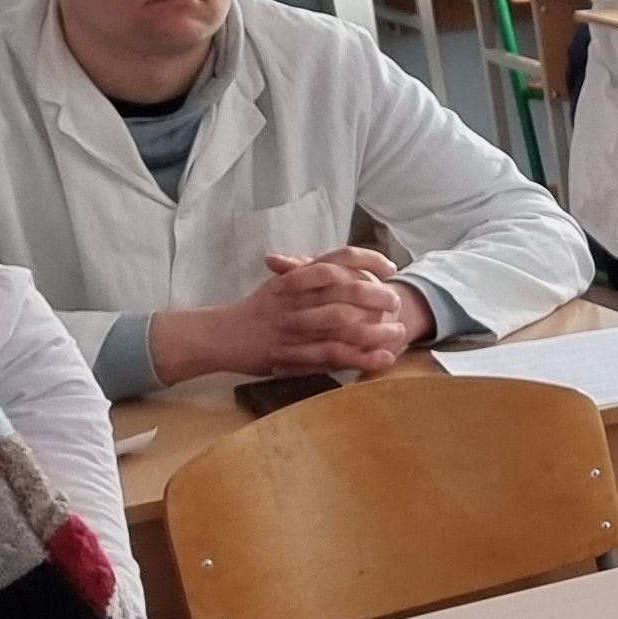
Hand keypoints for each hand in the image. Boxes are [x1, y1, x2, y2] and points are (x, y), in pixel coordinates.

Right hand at [169, 250, 426, 379]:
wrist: (218, 335)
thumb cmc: (252, 311)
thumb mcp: (278, 285)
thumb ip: (304, 273)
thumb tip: (331, 263)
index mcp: (296, 277)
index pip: (338, 259)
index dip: (368, 259)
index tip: (389, 268)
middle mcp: (298, 296)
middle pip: (347, 288)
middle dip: (379, 295)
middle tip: (397, 302)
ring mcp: (296, 324)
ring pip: (344, 322)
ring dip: (377, 327)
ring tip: (399, 332)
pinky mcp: (294, 351)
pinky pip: (334, 353)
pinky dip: (363, 357)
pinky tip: (383, 359)